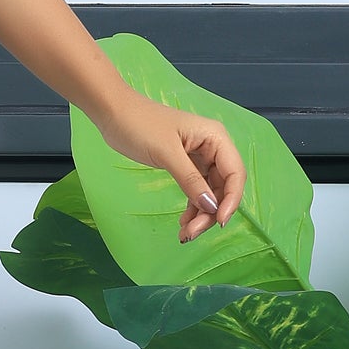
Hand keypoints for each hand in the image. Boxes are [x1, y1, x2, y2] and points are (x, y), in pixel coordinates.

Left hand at [95, 91, 246, 243]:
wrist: (114, 113)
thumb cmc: (139, 124)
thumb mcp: (166, 153)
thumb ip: (190, 180)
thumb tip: (211, 206)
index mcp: (215, 138)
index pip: (235, 173)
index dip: (231, 199)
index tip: (218, 221)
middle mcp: (212, 148)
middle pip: (223, 187)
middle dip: (211, 212)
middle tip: (191, 233)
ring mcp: (199, 157)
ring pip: (210, 193)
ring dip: (201, 215)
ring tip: (184, 235)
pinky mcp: (185, 165)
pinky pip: (196, 191)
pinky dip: (192, 208)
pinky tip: (183, 223)